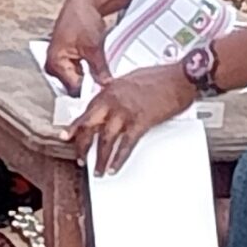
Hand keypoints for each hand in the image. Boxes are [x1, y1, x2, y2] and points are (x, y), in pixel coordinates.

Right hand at [44, 0, 113, 95]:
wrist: (82, 3)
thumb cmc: (82, 19)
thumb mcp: (94, 48)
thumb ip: (99, 70)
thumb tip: (106, 86)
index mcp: (55, 62)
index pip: (73, 89)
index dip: (90, 91)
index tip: (104, 93)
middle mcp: (52, 64)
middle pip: (72, 86)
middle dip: (88, 85)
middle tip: (104, 81)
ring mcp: (57, 61)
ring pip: (76, 79)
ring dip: (88, 77)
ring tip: (101, 71)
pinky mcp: (64, 57)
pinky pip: (76, 71)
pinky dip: (86, 70)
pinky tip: (95, 65)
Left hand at [71, 62, 197, 174]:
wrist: (179, 77)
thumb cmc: (159, 76)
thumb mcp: (128, 80)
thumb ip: (115, 92)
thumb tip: (109, 103)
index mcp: (108, 90)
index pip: (85, 111)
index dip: (75, 126)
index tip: (66, 135)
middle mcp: (112, 101)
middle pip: (90, 126)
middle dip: (83, 145)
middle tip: (80, 158)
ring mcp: (125, 112)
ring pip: (106, 139)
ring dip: (100, 158)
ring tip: (98, 170)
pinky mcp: (141, 122)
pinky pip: (126, 144)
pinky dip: (119, 158)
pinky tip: (114, 167)